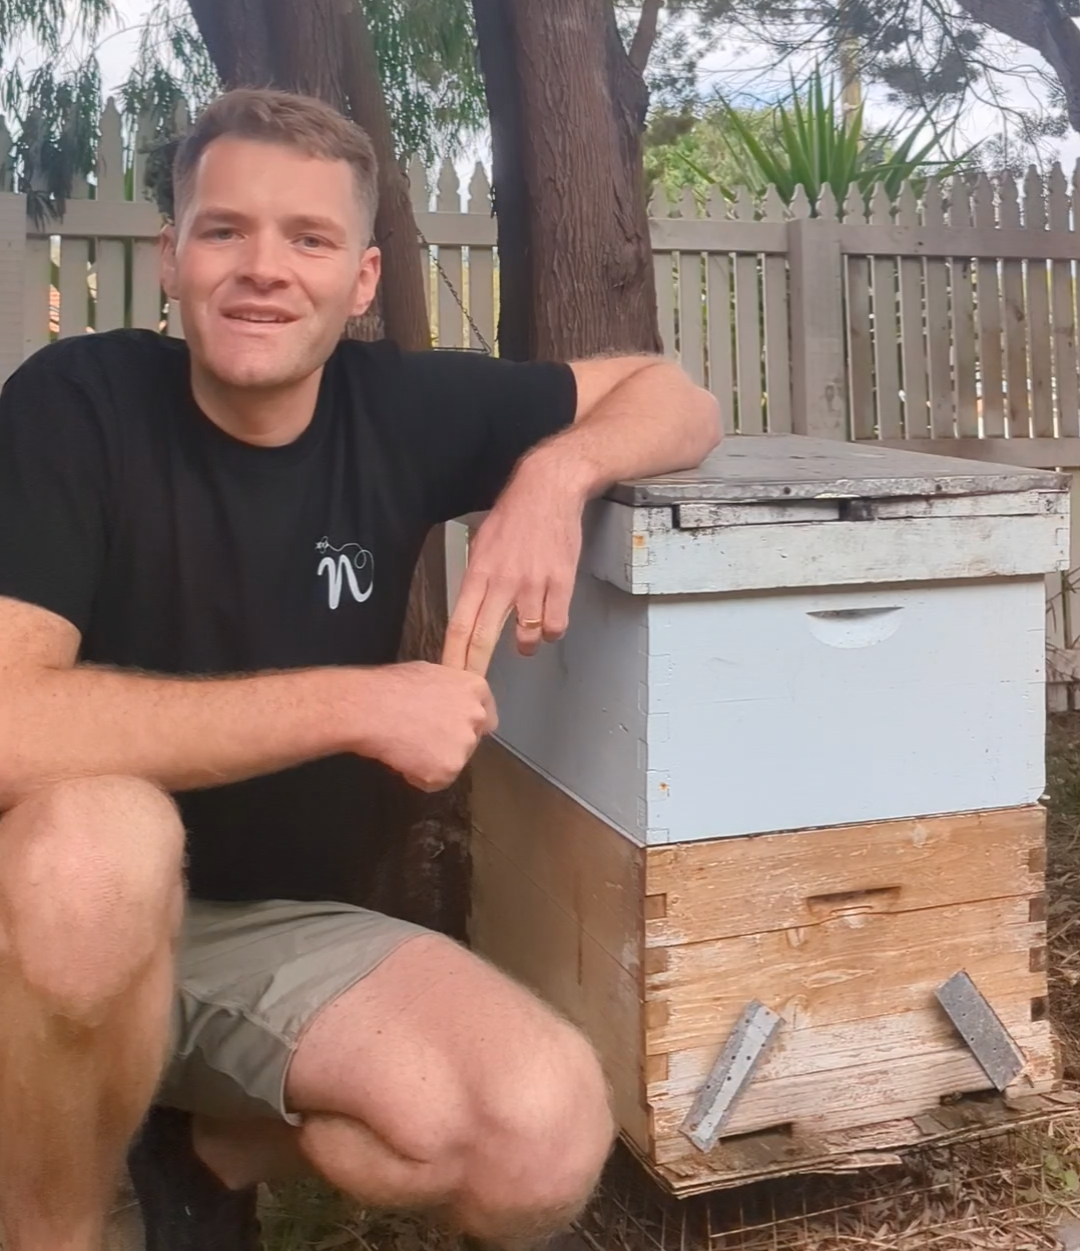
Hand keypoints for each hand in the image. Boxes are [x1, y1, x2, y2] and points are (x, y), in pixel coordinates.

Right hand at [360, 662, 496, 791]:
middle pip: (471, 740)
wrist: (370, 708)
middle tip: (421, 738)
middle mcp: (476, 717)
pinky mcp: (448, 769)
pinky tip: (402, 759)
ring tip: (406, 746)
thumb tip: (445, 702)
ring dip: (432, 760)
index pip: (487, 716)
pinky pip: (434, 781)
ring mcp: (464, 745)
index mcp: (475, 689)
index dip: (469, 725)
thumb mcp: (430, 674)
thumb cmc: (390, 687)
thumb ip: (449, 692)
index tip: (456, 731)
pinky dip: (418, 776)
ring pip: (452, 761)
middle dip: (450, 743)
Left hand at [442, 459, 584, 675]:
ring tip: (526, 640)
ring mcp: (533, 585)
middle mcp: (503, 582)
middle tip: (476, 687)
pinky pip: (555, 625)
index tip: (449, 676)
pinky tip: (549, 621)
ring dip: (525, 646)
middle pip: (483, 638)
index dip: (452, 657)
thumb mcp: (482, 543)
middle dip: (476, 669)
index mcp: (478, 573)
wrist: (549, 489)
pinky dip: (552, 631)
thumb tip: (471, 606)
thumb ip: (477, 577)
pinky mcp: (560, 583)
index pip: (459, 625)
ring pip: (526, 637)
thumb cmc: (516, 514)